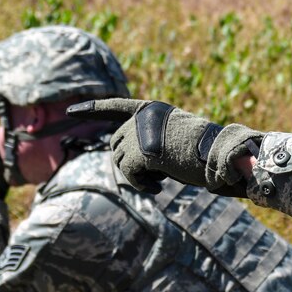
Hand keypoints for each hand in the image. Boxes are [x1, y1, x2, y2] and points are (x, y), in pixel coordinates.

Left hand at [98, 98, 258, 195]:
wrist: (220, 155)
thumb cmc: (203, 151)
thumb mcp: (171, 138)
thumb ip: (147, 139)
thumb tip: (118, 154)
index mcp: (152, 109)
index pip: (116, 106)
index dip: (92, 109)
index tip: (71, 111)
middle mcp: (143, 117)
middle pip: (115, 142)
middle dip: (128, 162)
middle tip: (152, 177)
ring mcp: (141, 132)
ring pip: (118, 159)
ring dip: (135, 175)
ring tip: (159, 180)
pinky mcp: (143, 151)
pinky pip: (128, 173)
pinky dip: (140, 184)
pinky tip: (158, 185)